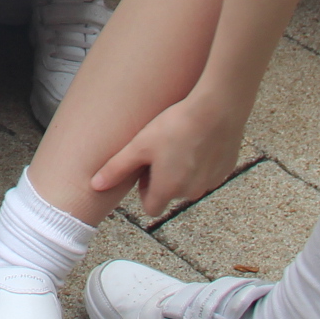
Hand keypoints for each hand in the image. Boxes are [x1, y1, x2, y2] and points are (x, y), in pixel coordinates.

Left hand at [93, 94, 247, 219]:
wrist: (215, 110)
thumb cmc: (174, 127)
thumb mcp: (138, 146)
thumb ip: (116, 169)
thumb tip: (94, 186)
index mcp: (168, 190)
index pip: (151, 208)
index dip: (145, 191)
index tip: (146, 170)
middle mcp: (191, 192)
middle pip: (171, 194)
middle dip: (164, 178)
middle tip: (161, 151)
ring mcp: (210, 182)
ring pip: (190, 184)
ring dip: (183, 170)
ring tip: (179, 143)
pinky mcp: (224, 170)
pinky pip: (208, 173)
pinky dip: (201, 162)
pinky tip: (197, 141)